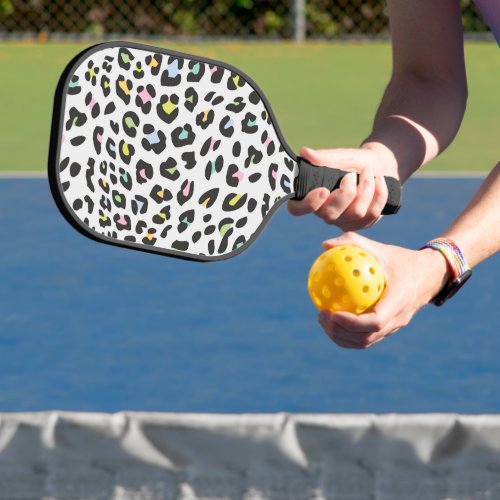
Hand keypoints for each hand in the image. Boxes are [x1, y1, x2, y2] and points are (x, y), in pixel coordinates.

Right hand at [288, 145, 397, 230]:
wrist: (379, 167)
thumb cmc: (354, 162)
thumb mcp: (341, 156)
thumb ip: (324, 157)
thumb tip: (305, 152)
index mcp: (311, 196)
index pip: (297, 209)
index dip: (308, 204)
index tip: (323, 190)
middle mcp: (324, 212)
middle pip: (330, 215)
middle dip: (346, 193)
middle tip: (351, 175)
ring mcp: (343, 221)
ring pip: (356, 213)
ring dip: (366, 188)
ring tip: (368, 172)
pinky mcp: (361, 224)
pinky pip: (372, 214)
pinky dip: (379, 193)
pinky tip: (379, 181)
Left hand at [316, 232, 450, 348]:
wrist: (429, 275)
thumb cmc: (401, 260)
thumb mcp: (380, 248)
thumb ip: (353, 243)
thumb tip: (325, 245)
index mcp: (399, 301)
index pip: (375, 322)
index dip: (352, 323)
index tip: (332, 313)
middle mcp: (398, 319)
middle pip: (366, 338)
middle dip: (340, 332)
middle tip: (321, 315)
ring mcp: (394, 327)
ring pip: (365, 342)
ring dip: (341, 336)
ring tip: (323, 319)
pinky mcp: (389, 329)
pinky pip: (366, 337)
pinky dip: (347, 334)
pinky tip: (332, 318)